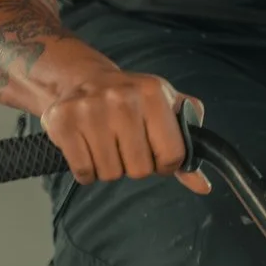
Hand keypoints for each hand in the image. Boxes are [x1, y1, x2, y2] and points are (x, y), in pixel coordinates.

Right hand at [42, 70, 208, 193]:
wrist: (81, 79)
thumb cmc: (130, 100)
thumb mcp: (164, 110)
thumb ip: (186, 146)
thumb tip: (203, 187)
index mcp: (153, 93)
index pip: (173, 154)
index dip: (166, 163)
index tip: (155, 153)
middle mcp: (122, 98)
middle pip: (140, 169)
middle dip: (135, 165)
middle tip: (125, 145)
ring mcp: (90, 109)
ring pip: (111, 173)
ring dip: (110, 167)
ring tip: (106, 143)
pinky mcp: (63, 122)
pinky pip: (84, 172)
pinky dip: (88, 170)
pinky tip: (88, 147)